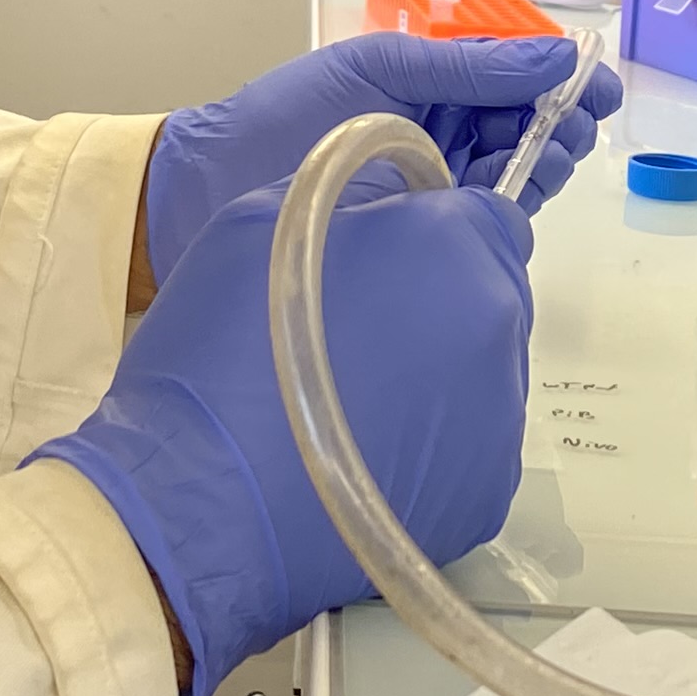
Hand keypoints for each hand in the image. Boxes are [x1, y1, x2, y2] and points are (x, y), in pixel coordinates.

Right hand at [49, 177, 530, 695]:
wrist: (198, 503)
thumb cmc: (220, 351)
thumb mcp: (262, 218)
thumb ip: (359, 192)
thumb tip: (403, 196)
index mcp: (457, 252)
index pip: (491, 218)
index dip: (438, 232)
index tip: (388, 256)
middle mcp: (498, 334)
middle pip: (490, 299)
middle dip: (439, 303)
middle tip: (353, 332)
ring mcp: (498, 425)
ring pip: (482, 377)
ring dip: (438, 376)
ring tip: (350, 401)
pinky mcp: (483, 499)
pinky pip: (470, 451)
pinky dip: (433, 448)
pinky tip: (362, 454)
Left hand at [143, 37, 618, 289]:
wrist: (207, 189)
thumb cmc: (281, 118)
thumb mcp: (379, 69)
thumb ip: (467, 66)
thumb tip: (554, 56)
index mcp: (423, 86)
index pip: (509, 81)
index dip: (557, 85)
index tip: (596, 91)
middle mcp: (433, 134)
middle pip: (520, 128)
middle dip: (556, 125)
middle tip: (572, 130)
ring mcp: (428, 187)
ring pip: (510, 174)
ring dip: (541, 162)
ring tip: (553, 156)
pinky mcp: (419, 235)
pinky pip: (481, 218)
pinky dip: (511, 204)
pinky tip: (523, 194)